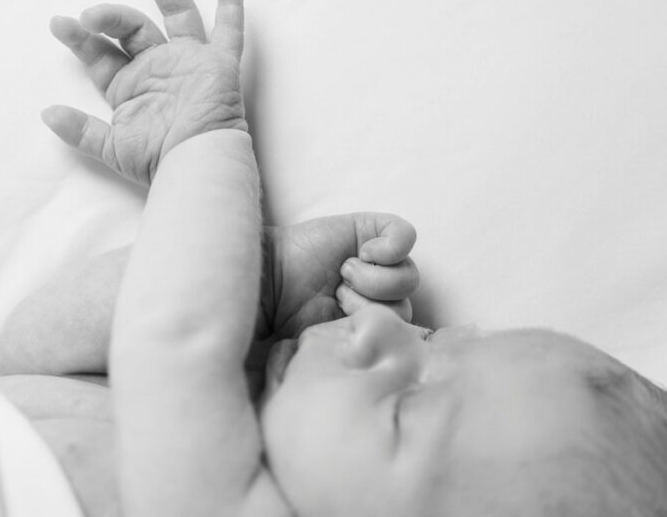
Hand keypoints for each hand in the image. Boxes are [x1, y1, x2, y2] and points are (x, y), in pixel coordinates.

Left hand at [44, 0, 246, 184]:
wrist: (196, 164)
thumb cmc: (158, 161)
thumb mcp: (111, 147)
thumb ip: (81, 131)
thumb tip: (47, 114)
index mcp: (130, 88)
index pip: (101, 55)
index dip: (80, 40)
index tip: (59, 24)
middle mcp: (158, 68)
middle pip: (130, 29)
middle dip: (108, 17)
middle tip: (90, 14)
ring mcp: (189, 62)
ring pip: (175, 14)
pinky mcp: (218, 63)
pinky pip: (229, 30)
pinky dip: (231, 5)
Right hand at [244, 212, 418, 396]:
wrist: (256, 279)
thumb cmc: (272, 324)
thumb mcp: (302, 364)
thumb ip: (321, 385)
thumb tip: (303, 435)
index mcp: (363, 328)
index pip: (404, 338)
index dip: (383, 338)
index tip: (348, 333)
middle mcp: (372, 295)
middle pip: (409, 306)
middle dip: (376, 309)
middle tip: (340, 303)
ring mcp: (372, 262)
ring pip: (410, 275)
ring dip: (377, 280)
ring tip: (343, 278)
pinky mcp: (369, 231)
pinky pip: (404, 235)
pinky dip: (390, 246)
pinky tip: (361, 255)